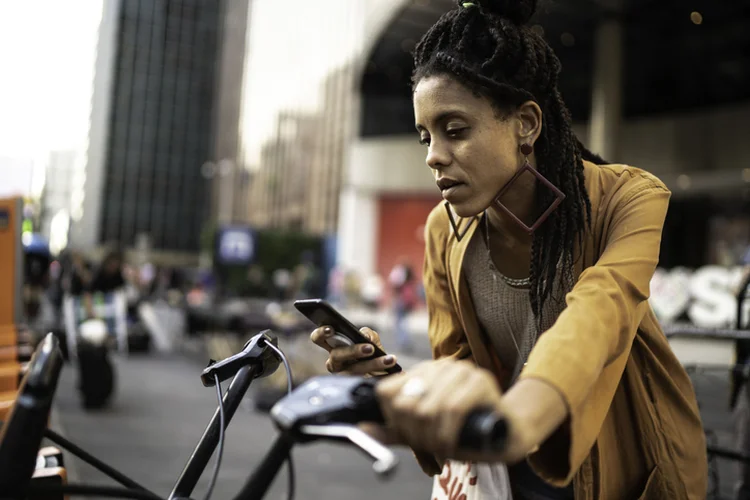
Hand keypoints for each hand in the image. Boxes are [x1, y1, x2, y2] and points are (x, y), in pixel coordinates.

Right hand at [310, 326, 397, 375]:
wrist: (384, 379)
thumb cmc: (372, 355)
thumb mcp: (371, 341)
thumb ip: (368, 334)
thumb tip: (365, 337)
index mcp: (334, 347)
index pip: (319, 338)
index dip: (321, 333)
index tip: (331, 329)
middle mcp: (335, 362)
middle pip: (336, 355)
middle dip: (353, 351)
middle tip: (370, 348)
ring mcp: (343, 377)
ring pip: (353, 371)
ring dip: (373, 364)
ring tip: (390, 360)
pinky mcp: (354, 389)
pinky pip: (365, 382)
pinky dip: (381, 376)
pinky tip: (394, 372)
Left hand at [375, 358, 508, 461]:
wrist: (506, 432)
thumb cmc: (462, 430)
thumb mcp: (423, 431)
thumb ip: (394, 430)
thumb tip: (361, 429)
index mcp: (422, 372)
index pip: (386, 392)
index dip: (393, 420)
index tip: (409, 435)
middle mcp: (439, 366)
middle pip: (404, 404)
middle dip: (413, 433)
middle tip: (427, 445)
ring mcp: (461, 370)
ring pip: (427, 409)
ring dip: (431, 438)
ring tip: (440, 447)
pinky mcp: (479, 380)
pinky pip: (450, 410)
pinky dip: (447, 434)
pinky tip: (450, 445)